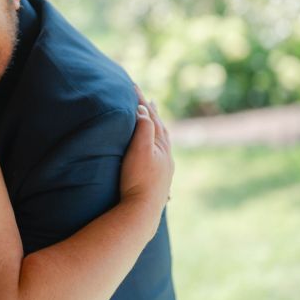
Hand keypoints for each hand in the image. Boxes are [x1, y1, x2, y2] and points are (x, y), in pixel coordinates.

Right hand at [119, 86, 173, 222]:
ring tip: (155, 124)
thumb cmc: (138, 180)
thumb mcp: (139, 150)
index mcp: (162, 147)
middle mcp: (166, 157)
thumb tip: (144, 109)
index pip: (151, 118)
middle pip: (160, 129)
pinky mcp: (159, 182)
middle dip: (153, 114)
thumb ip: (143, 129)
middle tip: (150, 101)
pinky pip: (161, 158)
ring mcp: (164, 170)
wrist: (141, 212)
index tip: (133, 87)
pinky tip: (157, 157)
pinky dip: (157, 149)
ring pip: (163, 144)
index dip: (141, 102)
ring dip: (157, 131)